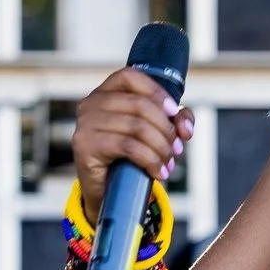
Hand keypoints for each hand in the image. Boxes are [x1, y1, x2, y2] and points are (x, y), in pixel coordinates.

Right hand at [72, 67, 194, 221]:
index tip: (174, 112)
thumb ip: (176, 120)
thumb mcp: (156, 134)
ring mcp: (85, 123)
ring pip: (136, 126)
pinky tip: (158, 172)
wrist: (108, 193)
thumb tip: (185, 126)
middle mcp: (91, 104)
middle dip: (166, 128)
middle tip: (177, 149)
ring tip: (168, 163)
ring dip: (161, 147)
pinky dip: (150, 160)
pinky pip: (128, 146)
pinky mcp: (85, 145)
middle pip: (139, 104)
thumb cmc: (130, 159)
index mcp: (105, 93)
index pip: (130, 76)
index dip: (156, 92)